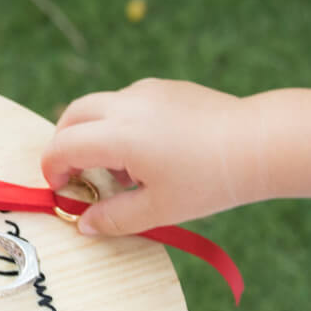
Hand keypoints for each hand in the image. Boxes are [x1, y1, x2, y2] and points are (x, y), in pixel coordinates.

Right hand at [41, 79, 264, 235]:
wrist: (257, 144)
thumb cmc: (209, 182)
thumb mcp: (159, 210)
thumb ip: (114, 219)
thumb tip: (83, 223)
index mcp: (120, 136)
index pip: (63, 146)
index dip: (53, 170)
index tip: (60, 190)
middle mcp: (126, 105)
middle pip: (72, 115)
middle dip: (64, 145)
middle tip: (75, 176)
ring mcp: (146, 91)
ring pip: (100, 107)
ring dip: (94, 135)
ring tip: (121, 173)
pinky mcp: (165, 87)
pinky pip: (127, 103)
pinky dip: (119, 125)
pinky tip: (148, 155)